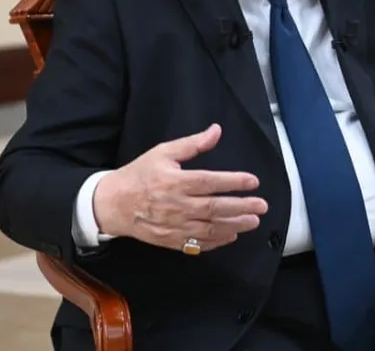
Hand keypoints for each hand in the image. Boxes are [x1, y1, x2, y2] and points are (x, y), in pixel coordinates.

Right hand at [91, 123, 267, 252]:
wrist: (113, 204)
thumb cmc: (139, 175)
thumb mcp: (163, 153)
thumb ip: (192, 144)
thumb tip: (216, 131)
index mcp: (175, 182)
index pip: (210, 182)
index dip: (233, 182)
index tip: (253, 181)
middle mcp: (177, 205)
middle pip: (215, 208)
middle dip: (242, 207)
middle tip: (261, 205)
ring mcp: (175, 226)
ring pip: (210, 228)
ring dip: (235, 225)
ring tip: (253, 221)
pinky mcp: (171, 240)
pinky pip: (198, 244)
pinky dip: (217, 241)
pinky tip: (231, 236)